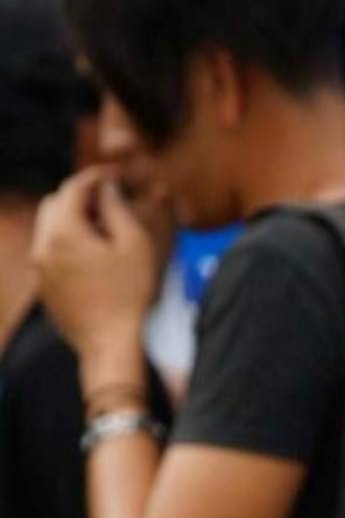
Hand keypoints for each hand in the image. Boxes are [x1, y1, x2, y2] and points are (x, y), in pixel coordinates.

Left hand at [32, 165, 166, 366]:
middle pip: (54, 203)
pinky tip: (95, 252)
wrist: (110, 343)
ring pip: (49, 227)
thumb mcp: (135, 244)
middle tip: (110, 197)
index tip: (118, 174)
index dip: (97, 176)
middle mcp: (42, 245)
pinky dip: (68, 240)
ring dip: (73, 218)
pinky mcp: (43, 286)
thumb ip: (118, 208)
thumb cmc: (129, 293)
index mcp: (63, 231)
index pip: (74, 188)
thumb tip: (107, 188)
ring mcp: (38, 268)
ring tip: (105, 225)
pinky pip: (50, 250)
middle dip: (80, 195)